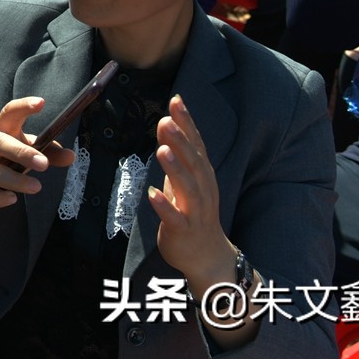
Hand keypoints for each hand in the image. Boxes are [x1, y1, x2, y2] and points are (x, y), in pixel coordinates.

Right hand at [0, 96, 75, 210]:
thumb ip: (48, 153)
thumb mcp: (23, 149)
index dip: (24, 106)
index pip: (10, 112)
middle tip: (44, 164)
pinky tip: (11, 198)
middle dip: (22, 153)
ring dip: (16, 180)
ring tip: (36, 187)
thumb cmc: (1, 157)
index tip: (41, 103)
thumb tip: (71, 156)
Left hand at [149, 95, 236, 287]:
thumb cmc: (193, 213)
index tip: (176, 101)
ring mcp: (196, 212)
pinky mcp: (184, 231)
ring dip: (175, 169)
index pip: (197, 145)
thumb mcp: (185, 180)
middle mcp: (203, 190)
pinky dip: (165, 205)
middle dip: (181, 141)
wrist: (207, 257)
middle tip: (166, 120)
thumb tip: (166, 123)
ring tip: (162, 150)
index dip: (187, 123)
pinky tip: (152, 194)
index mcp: (203, 176)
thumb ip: (177, 153)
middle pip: (194, 162)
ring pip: (188, 188)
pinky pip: (175, 218)